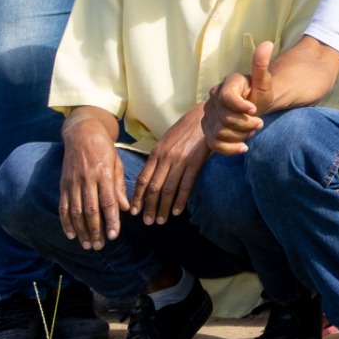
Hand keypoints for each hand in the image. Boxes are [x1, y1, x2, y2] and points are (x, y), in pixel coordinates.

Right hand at [59, 121, 128, 247]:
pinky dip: (66, 222)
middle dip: (95, 230)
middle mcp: (87, 179)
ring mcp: (73, 182)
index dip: (111, 220)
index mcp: (104, 174)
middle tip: (100, 246)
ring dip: (81, 230)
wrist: (82, 133)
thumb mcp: (117, 163)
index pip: (108, 202)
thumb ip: (120, 186)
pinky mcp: (63, 184)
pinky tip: (71, 234)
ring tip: (87, 245)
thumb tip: (125, 208)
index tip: (114, 236)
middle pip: (91, 210)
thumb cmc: (104, 149)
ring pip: (76, 211)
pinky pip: (63, 206)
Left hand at [132, 107, 210, 224]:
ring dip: (163, 208)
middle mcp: (165, 158)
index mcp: (156, 152)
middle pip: (153, 188)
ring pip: (168, 190)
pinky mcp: (195, 162)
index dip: (137, 197)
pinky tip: (177, 211)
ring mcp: (180, 161)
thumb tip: (151, 175)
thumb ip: (158, 157)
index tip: (134, 211)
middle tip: (147, 222)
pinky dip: (180, 200)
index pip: (143, 179)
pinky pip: (186, 186)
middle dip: (149, 207)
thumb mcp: (166, 140)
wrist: (205, 116)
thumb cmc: (185, 128)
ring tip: (161, 221)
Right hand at [203, 40, 272, 154]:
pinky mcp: (207, 128)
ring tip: (252, 131)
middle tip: (259, 123)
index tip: (254, 110)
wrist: (253, 107)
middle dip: (245, 124)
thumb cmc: (259, 93)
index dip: (241, 107)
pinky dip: (229, 149)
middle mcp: (213, 98)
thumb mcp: (264, 81)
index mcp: (227, 84)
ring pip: (219, 132)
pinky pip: (213, 143)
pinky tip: (243, 148)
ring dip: (240, 136)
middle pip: (225, 119)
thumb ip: (262, 65)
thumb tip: (267, 44)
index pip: (227, 97)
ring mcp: (208, 114)